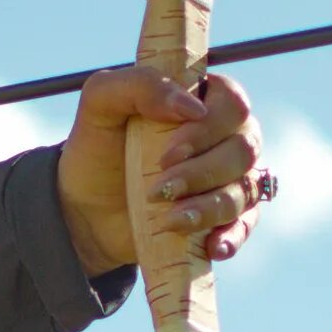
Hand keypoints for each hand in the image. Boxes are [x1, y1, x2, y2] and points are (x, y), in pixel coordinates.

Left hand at [55, 68, 266, 275]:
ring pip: (245, 188)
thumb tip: (192, 106)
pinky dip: (232, 237)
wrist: (85, 208)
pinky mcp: (225, 217)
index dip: (208, 128)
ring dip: (209, 206)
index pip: (233, 103)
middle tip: (159, 188)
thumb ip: (140, 85)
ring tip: (170, 220)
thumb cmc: (97, 147)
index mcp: (203, 99)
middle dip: (202, 172)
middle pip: (245, 148)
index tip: (168, 152)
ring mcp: (228, 178)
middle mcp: (224, 136)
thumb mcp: (100, 102)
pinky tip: (212, 247)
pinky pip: (246, 225)